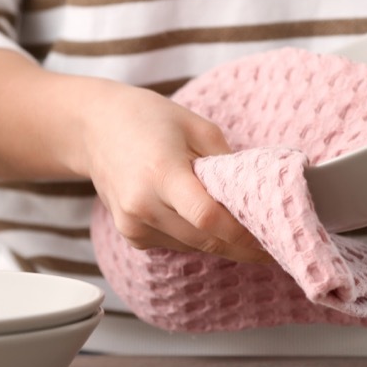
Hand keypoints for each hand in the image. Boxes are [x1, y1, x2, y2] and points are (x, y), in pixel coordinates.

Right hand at [82, 83, 271, 263]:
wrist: (95, 128)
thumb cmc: (147, 119)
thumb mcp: (196, 126)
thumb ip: (227, 164)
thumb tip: (256, 195)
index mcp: (161, 173)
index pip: (208, 219)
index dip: (243, 234)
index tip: (271, 237)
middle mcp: (142, 205)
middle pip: (204, 240)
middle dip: (241, 245)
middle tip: (272, 242)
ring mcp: (133, 224)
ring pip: (192, 247)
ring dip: (219, 241)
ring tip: (243, 227)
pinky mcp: (131, 235)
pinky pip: (175, 244)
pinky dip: (194, 236)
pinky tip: (200, 218)